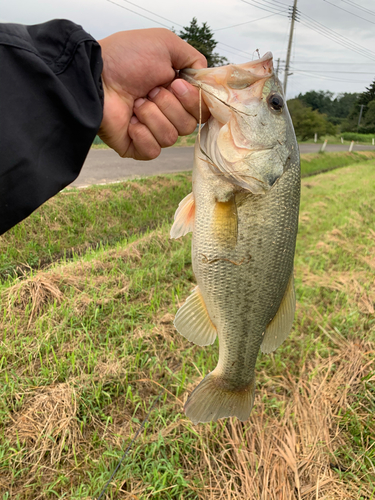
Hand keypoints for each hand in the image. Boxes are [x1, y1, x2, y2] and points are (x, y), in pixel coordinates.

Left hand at [97, 28, 210, 159]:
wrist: (96, 75)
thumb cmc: (126, 58)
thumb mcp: (166, 44)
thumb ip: (193, 58)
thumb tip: (204, 80)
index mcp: (176, 94)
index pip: (202, 110)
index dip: (193, 100)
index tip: (175, 84)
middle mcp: (166, 114)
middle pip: (189, 126)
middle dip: (169, 106)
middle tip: (149, 90)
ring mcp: (151, 132)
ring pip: (171, 138)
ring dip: (152, 116)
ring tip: (135, 102)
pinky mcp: (136, 147)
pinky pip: (153, 151)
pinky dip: (142, 134)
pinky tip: (129, 121)